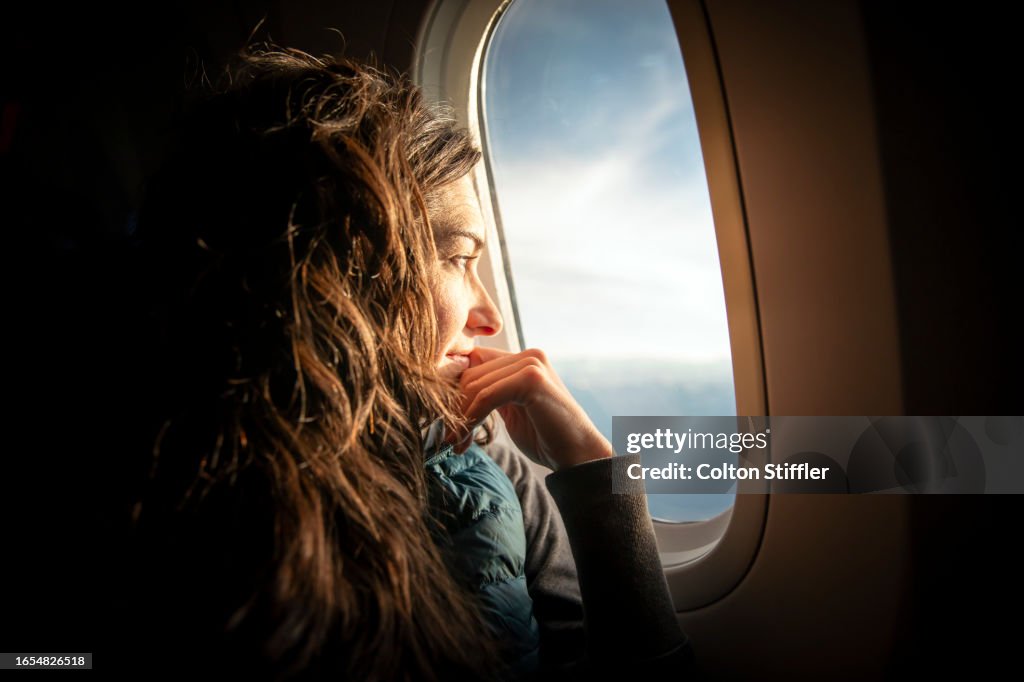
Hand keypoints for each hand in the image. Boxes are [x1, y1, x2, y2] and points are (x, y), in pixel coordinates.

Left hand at [448, 346, 611, 469]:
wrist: (578, 456)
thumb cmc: (545, 437)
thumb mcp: (511, 410)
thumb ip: (489, 393)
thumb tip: (451, 393)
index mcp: (523, 359)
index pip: (473, 362)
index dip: (454, 390)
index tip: (446, 421)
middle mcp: (528, 355)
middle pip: (470, 373)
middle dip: (454, 408)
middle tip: (449, 438)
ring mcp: (531, 364)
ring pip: (475, 385)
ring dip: (460, 418)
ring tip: (456, 443)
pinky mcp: (531, 379)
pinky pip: (486, 396)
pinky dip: (470, 420)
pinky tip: (464, 440)